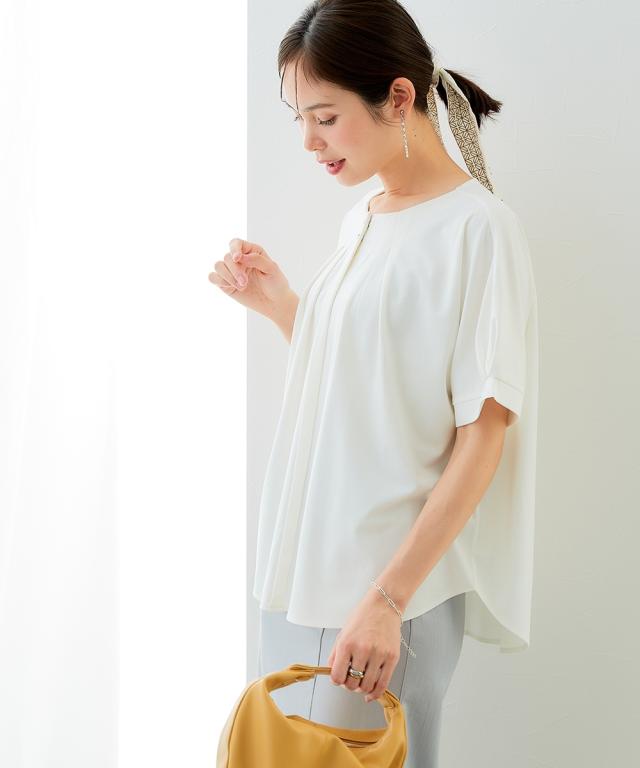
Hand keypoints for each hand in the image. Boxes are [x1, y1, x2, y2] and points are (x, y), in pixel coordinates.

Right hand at [208, 238, 292, 318]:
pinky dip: (218, 281)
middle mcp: (239, 259)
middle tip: (245, 282)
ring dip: (227, 277)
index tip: (237, 259)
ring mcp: (231, 271)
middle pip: (227, 257)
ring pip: (218, 266)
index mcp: (251, 251)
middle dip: (234, 270)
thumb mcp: (272, 269)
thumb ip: (257, 259)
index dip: (234, 249)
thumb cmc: (276, 284)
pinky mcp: (225, 283)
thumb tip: (239, 257)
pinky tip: (230, 287)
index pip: (236, 243)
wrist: (274, 303)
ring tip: (242, 286)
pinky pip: (213, 277)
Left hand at [326, 586, 401, 702]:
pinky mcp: (392, 658)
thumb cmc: (362, 617)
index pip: (337, 676)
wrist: (383, 605)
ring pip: (367, 686)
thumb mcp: (343, 633)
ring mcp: (378, 654)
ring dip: (362, 688)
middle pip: (352, 684)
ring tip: (361, 680)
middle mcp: (362, 650)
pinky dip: (375, 693)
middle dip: (349, 685)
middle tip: (351, 678)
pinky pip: (383, 684)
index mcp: (346, 643)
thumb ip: (335, 655)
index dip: (337, 680)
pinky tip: (371, 694)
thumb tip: (332, 674)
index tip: (339, 677)